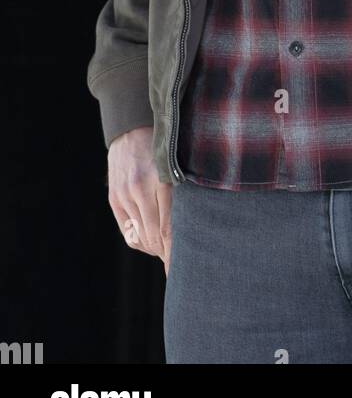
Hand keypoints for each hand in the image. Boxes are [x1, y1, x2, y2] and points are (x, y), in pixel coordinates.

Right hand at [107, 126, 172, 274]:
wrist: (131, 128)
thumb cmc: (165, 147)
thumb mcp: (178, 166)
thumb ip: (183, 195)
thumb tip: (190, 230)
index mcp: (162, 180)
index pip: (169, 228)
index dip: (176, 252)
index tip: (186, 270)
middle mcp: (141, 189)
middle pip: (155, 237)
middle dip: (169, 254)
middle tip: (183, 267)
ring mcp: (125, 194)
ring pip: (142, 236)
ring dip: (157, 248)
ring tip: (170, 253)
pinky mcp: (114, 198)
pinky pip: (128, 232)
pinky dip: (142, 241)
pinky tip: (152, 243)